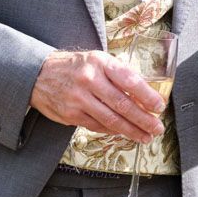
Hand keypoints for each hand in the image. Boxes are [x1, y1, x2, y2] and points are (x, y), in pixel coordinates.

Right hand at [29, 49, 164, 141]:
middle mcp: (89, 80)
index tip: (159, 106)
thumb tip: (145, 93)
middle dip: (143, 119)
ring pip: (110, 119)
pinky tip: (124, 133)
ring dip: (131, 130)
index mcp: (100, 63)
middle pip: (122, 104)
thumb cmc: (75, 66)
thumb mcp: (97, 60)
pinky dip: (113, 131)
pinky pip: (97, 126)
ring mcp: (78, 99)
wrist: (38, 74)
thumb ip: (119, 74)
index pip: (129, 80)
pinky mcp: (70, 114)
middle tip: (157, 128)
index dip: (146, 96)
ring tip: (145, 136)